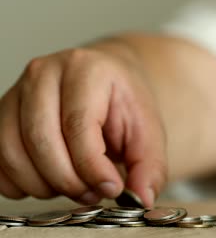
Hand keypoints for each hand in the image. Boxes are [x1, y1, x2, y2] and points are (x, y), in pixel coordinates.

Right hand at [0, 47, 166, 206]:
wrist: (106, 82)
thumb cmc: (124, 103)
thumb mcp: (149, 130)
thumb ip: (149, 166)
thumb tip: (141, 199)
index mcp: (86, 69)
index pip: (78, 125)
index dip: (92, 167)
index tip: (111, 188)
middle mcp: (44, 74)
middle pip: (41, 140)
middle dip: (69, 180)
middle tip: (93, 192)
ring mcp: (17, 92)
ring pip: (12, 152)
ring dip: (44, 185)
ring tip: (76, 186)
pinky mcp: (3, 114)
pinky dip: (19, 183)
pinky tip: (49, 183)